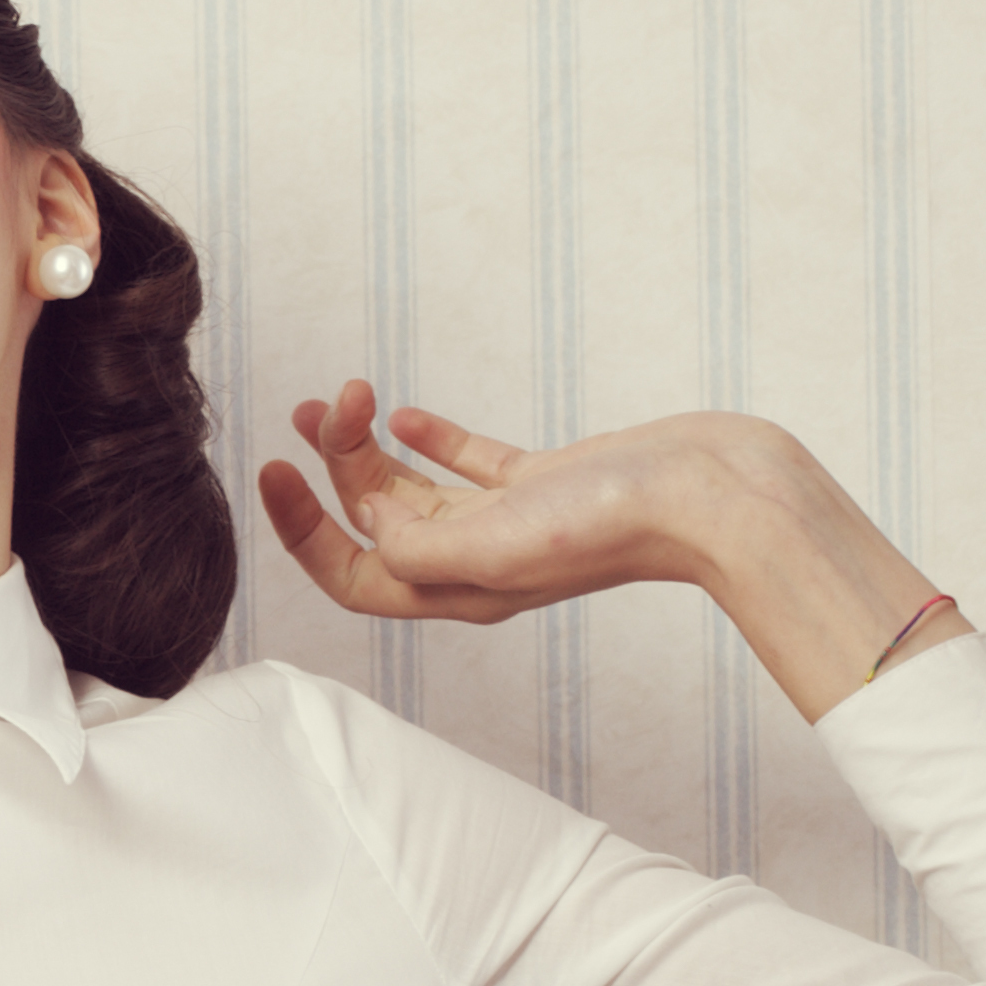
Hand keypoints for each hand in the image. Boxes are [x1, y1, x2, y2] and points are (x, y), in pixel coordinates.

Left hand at [252, 381, 730, 626]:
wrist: (712, 494)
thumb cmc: (612, 525)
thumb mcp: (494, 544)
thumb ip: (416, 546)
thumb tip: (373, 524)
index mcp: (459, 590)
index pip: (352, 575)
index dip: (300, 530)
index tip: (273, 468)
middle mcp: (479, 562)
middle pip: (377, 523)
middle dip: (336, 464)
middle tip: (328, 401)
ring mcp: (514, 521)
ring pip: (416, 490)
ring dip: (369, 447)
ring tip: (343, 396)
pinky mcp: (547, 481)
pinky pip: (468, 464)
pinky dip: (429, 440)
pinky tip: (403, 415)